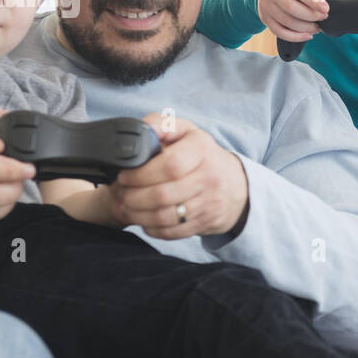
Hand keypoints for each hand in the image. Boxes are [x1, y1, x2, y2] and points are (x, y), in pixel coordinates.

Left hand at [103, 113, 248, 238]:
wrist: (236, 185)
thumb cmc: (202, 155)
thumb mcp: (187, 132)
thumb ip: (161, 125)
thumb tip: (141, 130)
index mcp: (202, 150)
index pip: (170, 165)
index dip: (142, 173)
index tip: (125, 176)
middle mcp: (209, 177)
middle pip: (163, 195)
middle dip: (133, 197)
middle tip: (121, 193)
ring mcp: (209, 203)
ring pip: (165, 217)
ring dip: (138, 215)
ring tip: (127, 207)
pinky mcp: (205, 222)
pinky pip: (172, 232)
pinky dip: (152, 229)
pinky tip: (144, 220)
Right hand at [257, 0, 355, 43]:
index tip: (326, 8)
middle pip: (291, 8)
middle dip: (311, 16)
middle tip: (324, 17)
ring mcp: (267, 6)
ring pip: (287, 22)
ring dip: (305, 28)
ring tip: (318, 27)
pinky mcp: (265, 18)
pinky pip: (280, 32)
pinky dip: (296, 36)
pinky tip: (308, 35)